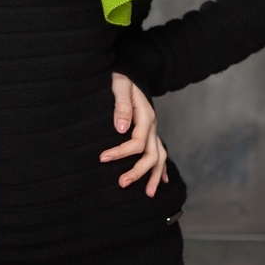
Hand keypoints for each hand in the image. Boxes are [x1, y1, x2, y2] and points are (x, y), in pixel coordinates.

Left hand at [100, 72, 168, 196]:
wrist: (131, 70)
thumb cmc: (122, 77)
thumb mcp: (120, 86)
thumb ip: (122, 106)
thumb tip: (121, 129)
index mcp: (145, 116)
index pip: (136, 142)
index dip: (120, 153)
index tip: (102, 158)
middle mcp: (152, 126)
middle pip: (151, 155)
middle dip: (138, 172)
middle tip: (121, 183)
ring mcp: (153, 129)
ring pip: (160, 157)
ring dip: (154, 176)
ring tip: (148, 194)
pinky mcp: (150, 131)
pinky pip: (160, 152)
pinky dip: (162, 168)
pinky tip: (162, 180)